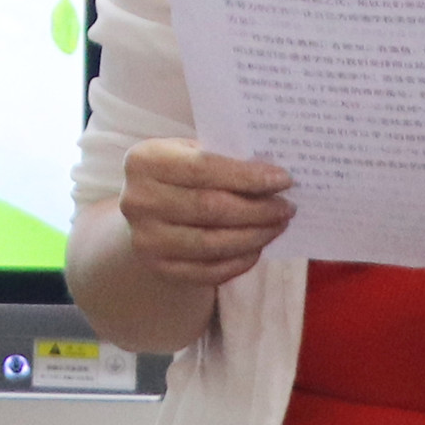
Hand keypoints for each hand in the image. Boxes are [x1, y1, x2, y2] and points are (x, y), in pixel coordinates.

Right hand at [117, 139, 295, 290]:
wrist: (145, 212)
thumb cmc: (178, 175)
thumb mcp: (189, 153)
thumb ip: (223, 159)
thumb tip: (273, 177)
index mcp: (145, 161)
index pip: (203, 168)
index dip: (246, 176)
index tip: (284, 180)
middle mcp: (138, 201)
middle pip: (210, 208)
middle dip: (257, 209)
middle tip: (287, 207)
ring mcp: (146, 239)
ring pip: (212, 243)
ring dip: (254, 236)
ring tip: (277, 226)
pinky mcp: (159, 269)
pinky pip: (209, 271)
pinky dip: (239, 261)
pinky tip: (257, 247)